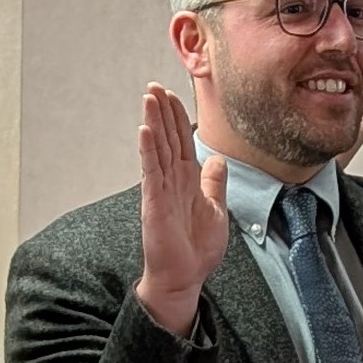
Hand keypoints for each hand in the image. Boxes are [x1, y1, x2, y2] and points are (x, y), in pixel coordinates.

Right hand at [132, 86, 233, 335]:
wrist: (185, 277)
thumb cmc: (197, 249)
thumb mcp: (216, 209)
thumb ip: (214, 184)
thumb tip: (217, 160)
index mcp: (187, 180)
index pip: (182, 141)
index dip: (178, 117)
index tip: (172, 94)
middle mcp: (172, 181)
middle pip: (167, 138)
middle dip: (162, 111)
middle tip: (154, 86)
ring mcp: (161, 190)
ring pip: (157, 149)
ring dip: (153, 123)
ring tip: (148, 98)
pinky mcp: (154, 203)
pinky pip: (151, 172)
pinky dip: (148, 151)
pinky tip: (144, 131)